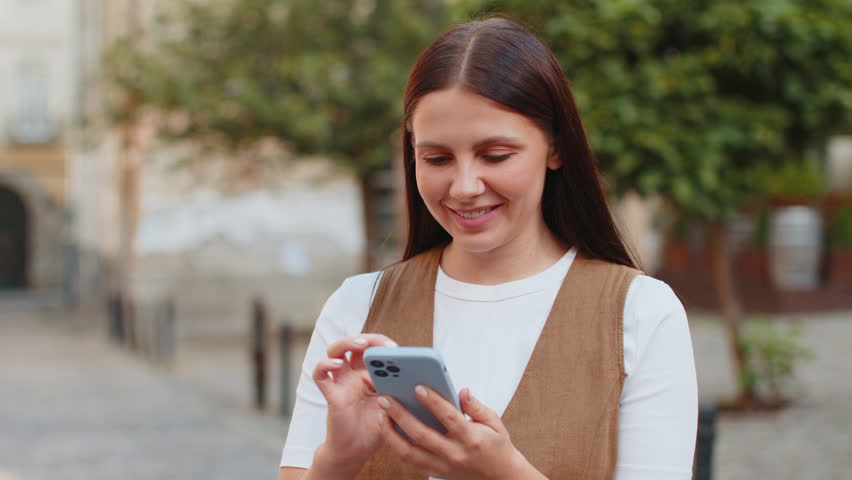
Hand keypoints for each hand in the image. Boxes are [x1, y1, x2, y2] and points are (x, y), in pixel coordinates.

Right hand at [312, 334, 397, 473]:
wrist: (356, 452)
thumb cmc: (376, 429)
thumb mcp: (396, 408)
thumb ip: (405, 393)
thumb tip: (424, 379)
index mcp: (372, 374)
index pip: (376, 348)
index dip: (385, 344)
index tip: (399, 350)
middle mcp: (355, 374)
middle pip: (356, 344)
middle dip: (370, 339)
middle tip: (384, 346)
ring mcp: (341, 381)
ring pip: (335, 351)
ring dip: (347, 342)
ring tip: (361, 345)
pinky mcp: (331, 393)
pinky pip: (320, 374)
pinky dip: (325, 365)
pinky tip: (337, 364)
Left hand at [377, 386, 540, 479]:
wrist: (499, 478)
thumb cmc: (497, 447)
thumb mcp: (495, 423)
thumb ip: (477, 406)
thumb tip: (462, 391)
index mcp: (471, 438)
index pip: (449, 417)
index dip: (433, 402)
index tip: (418, 387)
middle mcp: (454, 453)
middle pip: (422, 434)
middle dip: (401, 415)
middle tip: (385, 398)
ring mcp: (443, 466)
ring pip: (410, 452)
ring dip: (391, 433)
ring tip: (381, 415)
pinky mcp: (435, 473)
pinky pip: (410, 461)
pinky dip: (396, 446)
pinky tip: (388, 431)